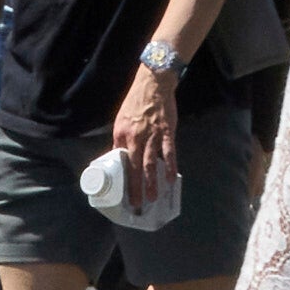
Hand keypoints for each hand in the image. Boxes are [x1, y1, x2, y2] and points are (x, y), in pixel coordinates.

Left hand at [105, 57, 185, 189]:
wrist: (153, 84)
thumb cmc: (136, 103)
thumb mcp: (121, 120)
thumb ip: (121, 140)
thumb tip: (118, 158)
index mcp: (121, 135)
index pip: (120, 161)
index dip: (122, 178)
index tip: (122, 193)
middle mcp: (135, 137)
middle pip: (135, 167)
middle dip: (135, 188)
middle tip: (137, 205)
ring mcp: (151, 135)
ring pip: (150, 163)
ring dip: (151, 182)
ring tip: (151, 198)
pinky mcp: (166, 132)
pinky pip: (168, 152)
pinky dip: (170, 166)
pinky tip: (171, 179)